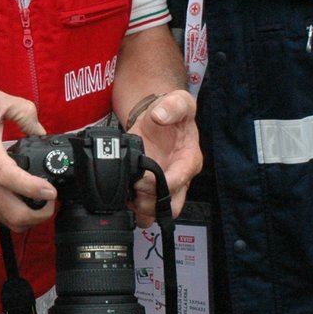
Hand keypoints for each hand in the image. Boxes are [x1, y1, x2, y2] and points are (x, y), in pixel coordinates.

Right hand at [0, 88, 55, 229]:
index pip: (10, 179)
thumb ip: (22, 109)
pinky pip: (3, 216)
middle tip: (52, 198)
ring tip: (44, 201)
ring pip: (11, 222)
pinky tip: (27, 199)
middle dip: (42, 214)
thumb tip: (39, 129)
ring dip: (33, 218)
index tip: (50, 189)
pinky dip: (20, 214)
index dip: (33, 188)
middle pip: (15, 215)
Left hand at [126, 90, 200, 226]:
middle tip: (133, 187)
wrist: (156, 116)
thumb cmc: (171, 111)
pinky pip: (142, 209)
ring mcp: (163, 187)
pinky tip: (122, 193)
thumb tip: (160, 116)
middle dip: (150, 202)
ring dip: (139, 207)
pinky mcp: (149, 190)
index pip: (179, 181)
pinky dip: (131, 207)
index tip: (142, 177)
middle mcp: (179, 179)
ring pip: (155, 213)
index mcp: (190, 160)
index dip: (159, 183)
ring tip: (126, 191)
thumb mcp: (178, 101)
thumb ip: (172, 106)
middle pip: (170, 207)